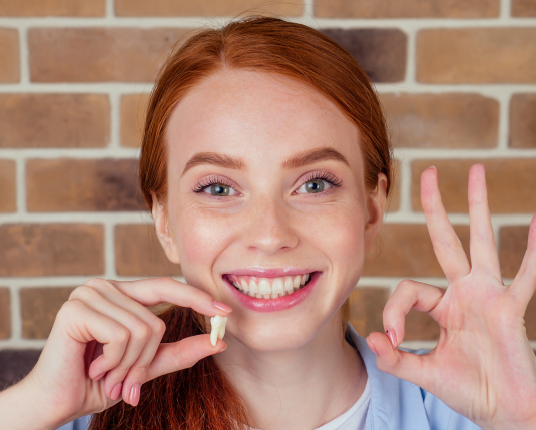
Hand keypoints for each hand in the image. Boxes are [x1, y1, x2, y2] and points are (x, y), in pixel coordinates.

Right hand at [20, 277, 230, 426]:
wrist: (57, 402)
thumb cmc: (99, 382)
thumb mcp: (147, 366)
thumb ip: (180, 352)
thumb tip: (219, 342)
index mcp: (122, 294)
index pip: (167, 286)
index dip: (196, 298)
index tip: (225, 312)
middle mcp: (106, 286)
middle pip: (156, 320)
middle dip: (145, 360)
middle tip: (126, 382)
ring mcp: (89, 293)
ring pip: (142, 329)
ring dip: (128, 365)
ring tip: (106, 375)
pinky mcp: (76, 308)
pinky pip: (121, 335)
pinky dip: (114, 362)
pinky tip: (93, 367)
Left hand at [366, 164, 535, 429]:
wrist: (504, 412)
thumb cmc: (469, 390)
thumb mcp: (425, 373)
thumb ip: (396, 359)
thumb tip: (370, 339)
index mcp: (442, 305)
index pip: (407, 288)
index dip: (393, 311)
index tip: (390, 339)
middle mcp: (464, 292)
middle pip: (446, 240)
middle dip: (436, 208)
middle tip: (428, 172)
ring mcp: (489, 295)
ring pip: (481, 242)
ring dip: (478, 207)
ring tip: (477, 170)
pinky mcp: (510, 309)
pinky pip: (524, 275)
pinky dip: (530, 251)